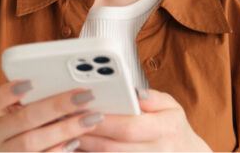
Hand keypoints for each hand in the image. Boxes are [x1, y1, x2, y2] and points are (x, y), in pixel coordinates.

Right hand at [0, 80, 105, 150]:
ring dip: (64, 130)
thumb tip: (61, 78)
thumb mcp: (13, 104)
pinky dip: (59, 150)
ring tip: (90, 119)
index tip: (30, 82)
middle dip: (56, 107)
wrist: (9, 148)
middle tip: (83, 96)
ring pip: (31, 143)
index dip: (7, 93)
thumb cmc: (16, 118)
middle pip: (22, 120)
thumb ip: (29, 93)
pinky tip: (76, 141)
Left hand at [76, 88, 210, 150]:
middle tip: (65, 124)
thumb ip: (153, 98)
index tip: (83, 111)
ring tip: (66, 137)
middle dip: (86, 136)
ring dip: (84, 151)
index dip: (104, 122)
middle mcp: (156, 152)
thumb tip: (134, 93)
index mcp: (166, 131)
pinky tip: (78, 150)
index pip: (129, 128)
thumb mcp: (172, 107)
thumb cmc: (174, 130)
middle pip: (113, 149)